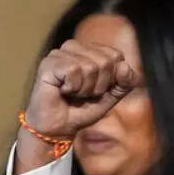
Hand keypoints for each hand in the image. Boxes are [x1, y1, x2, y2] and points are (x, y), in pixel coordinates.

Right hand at [15, 40, 140, 173]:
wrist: (59, 127)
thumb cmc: (83, 109)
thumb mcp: (111, 96)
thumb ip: (124, 82)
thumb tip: (125, 66)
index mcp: (90, 50)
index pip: (116, 55)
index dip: (113, 79)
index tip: (98, 90)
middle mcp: (74, 47)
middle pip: (105, 61)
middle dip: (99, 86)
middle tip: (83, 94)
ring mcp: (60, 53)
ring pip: (90, 66)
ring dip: (85, 89)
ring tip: (73, 93)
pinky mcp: (49, 62)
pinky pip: (74, 70)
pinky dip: (73, 87)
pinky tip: (63, 90)